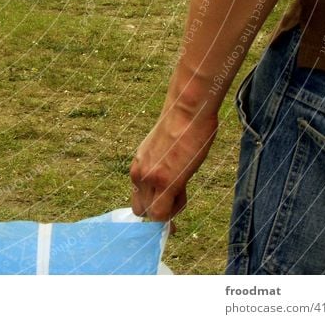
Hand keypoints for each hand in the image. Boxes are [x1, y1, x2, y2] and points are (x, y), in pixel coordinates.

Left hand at [129, 104, 217, 221]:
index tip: (170, 197)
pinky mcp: (164, 181)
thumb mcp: (162, 150)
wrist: (186, 111)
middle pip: (141, 210)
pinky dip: (175, 210)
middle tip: (178, 194)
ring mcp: (148, 178)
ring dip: (170, 208)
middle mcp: (138, 173)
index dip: (155, 203)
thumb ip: (159, 166)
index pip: (138, 198)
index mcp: (138, 165)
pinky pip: (162, 213)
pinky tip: (184, 188)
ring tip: (183, 186)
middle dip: (160, 209)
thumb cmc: (182, 127)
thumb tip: (168, 180)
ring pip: (153, 214)